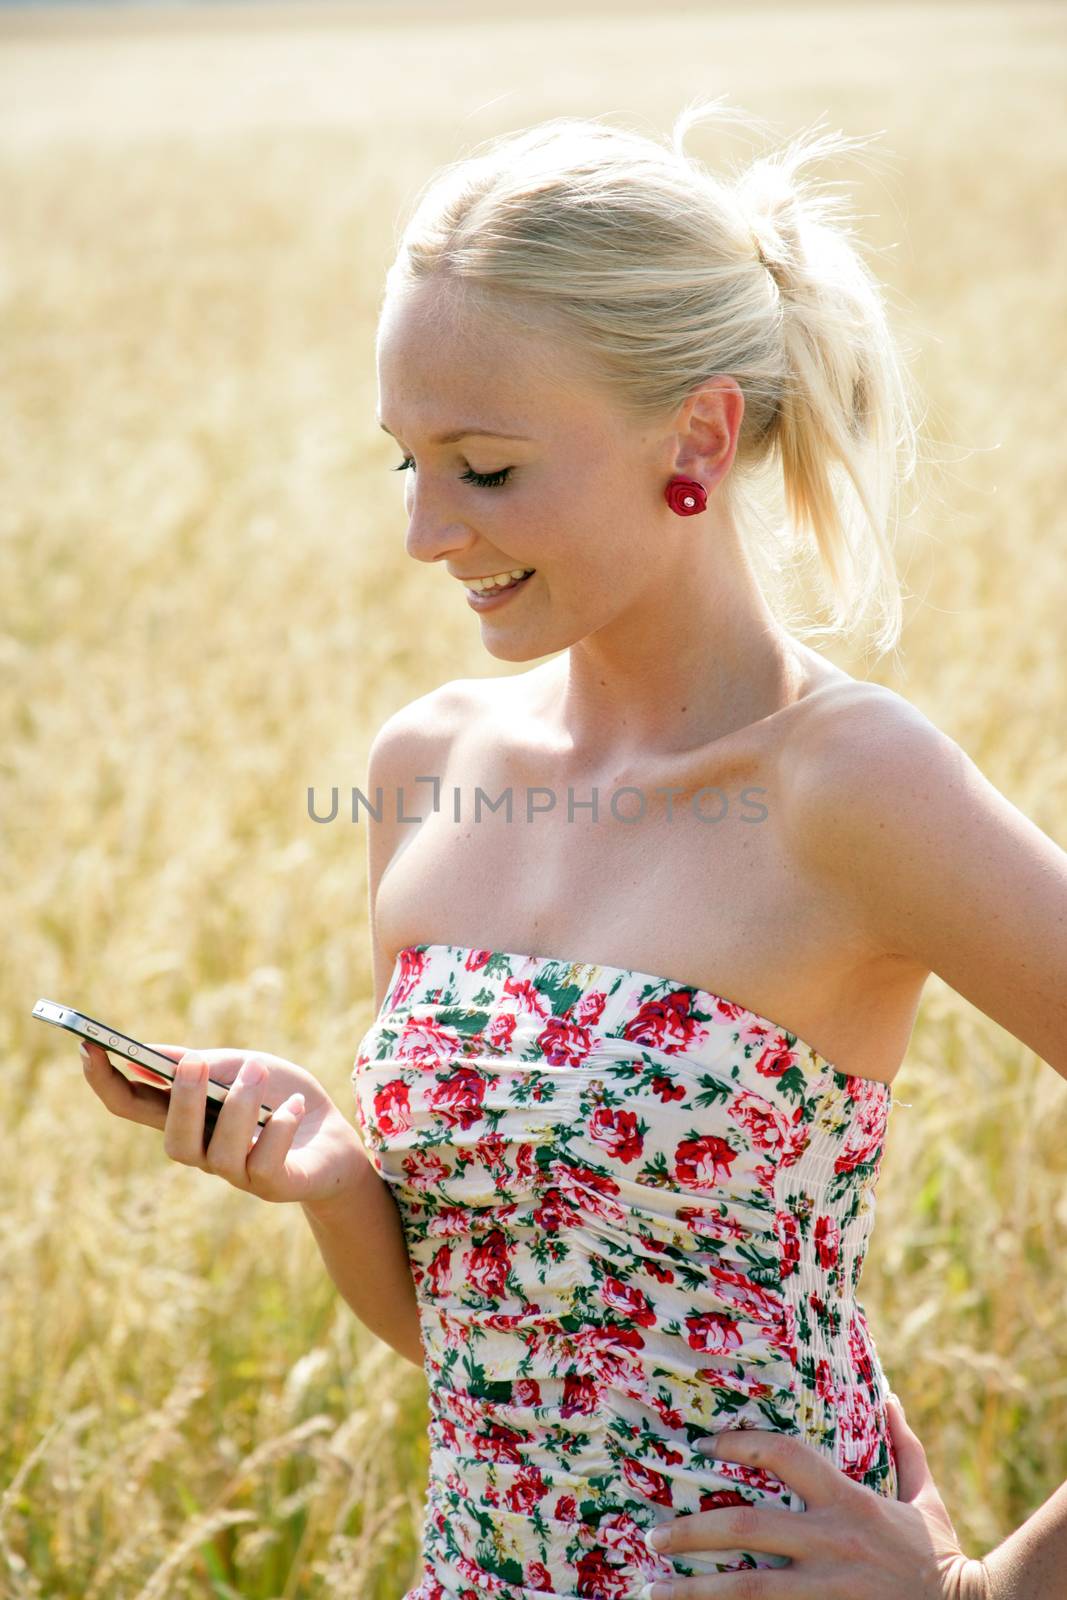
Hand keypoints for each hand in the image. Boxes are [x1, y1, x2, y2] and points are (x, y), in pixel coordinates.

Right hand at [80, 1038, 367, 1206]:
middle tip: (196, 1061)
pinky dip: (278, 1127)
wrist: (337, 1137)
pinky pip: (265, 1162)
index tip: (87, 1047)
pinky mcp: (275, 1186)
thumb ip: (202, 1063)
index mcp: (187, 1118)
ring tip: (259, 1071)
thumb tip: (151, 1056)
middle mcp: (204, 1153)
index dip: (104, 1082)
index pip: (131, 1106)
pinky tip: (293, 1105)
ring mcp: (238, 1175)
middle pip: (172, 1141)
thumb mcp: (242, 1066)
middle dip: (181, 1100)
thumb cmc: (283, 1099)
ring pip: (219, 1153)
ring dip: (238, 1106)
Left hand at [641, 1396, 991, 1598]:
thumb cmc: (940, 1557)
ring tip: (650, 1588)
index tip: (701, 1446)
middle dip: (692, 1530)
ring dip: (695, 1589)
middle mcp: (832, 1544)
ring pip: (748, 1588)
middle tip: (652, 1534)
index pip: (785, 1455)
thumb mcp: (925, 1497)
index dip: (740, 1444)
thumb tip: (889, 1394)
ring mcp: (827, 1591)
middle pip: (747, 1527)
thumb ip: (903, 1446)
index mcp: (849, 1502)